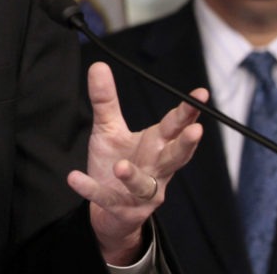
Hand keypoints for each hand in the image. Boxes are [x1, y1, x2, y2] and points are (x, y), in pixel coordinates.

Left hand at [68, 61, 205, 265]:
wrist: (108, 212)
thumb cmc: (116, 163)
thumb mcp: (109, 130)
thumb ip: (106, 101)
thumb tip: (98, 65)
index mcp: (156, 147)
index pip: (175, 127)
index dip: (189, 111)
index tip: (201, 95)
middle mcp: (156, 170)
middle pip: (175, 157)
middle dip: (186, 145)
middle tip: (195, 130)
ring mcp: (142, 194)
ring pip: (143, 185)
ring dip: (133, 175)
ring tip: (120, 166)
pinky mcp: (123, 210)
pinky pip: (107, 200)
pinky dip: (92, 189)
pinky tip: (75, 177)